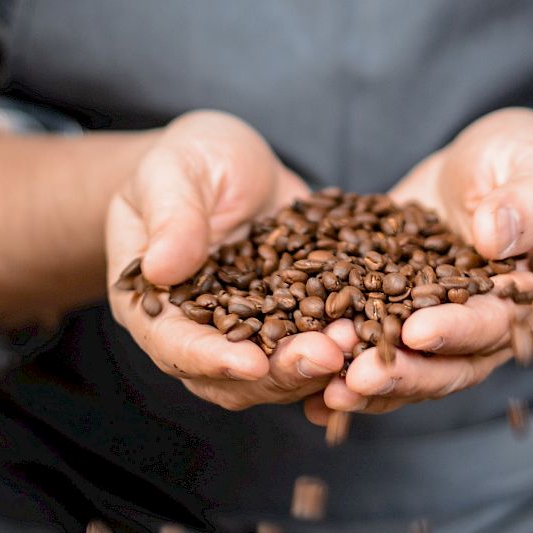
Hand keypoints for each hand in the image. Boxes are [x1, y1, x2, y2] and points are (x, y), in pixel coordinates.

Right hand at [106, 111, 346, 409]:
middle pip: (234, 375)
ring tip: (359, 339)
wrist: (227, 157)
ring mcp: (251, 329)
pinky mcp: (292, 316)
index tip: (253, 364)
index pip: (175, 345)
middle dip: (282, 371)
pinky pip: (317, 340)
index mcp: (155, 304)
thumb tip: (162, 268)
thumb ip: (170, 216)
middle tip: (329, 355)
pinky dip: (346, 340)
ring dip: (320, 363)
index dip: (212, 359)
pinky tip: (378, 327)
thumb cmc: (186, 159)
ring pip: (280, 369)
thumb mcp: (173, 172)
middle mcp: (201, 331)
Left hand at [309, 108, 532, 419]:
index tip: (417, 330)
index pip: (492, 323)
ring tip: (324, 390)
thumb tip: (496, 234)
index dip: (456, 330)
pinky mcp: (401, 305)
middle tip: (355, 378)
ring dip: (366, 380)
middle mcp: (485, 323)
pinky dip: (343, 365)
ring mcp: (441, 320)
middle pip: (445, 365)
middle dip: (400, 372)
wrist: (506, 161)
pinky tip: (304, 388)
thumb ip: (528, 203)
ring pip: (406, 363)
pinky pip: (374, 340)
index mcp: (528, 298)